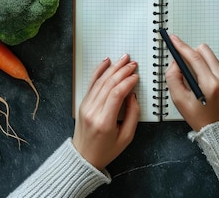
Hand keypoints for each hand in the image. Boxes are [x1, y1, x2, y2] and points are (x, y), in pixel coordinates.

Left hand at [72, 54, 139, 169]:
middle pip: (108, 85)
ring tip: (123, 59)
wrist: (83, 157)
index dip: (127, 82)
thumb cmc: (106, 150)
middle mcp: (93, 112)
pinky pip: (91, 84)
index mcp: (104, 122)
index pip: (116, 94)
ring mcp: (85, 106)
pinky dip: (99, 71)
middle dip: (122, 71)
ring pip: (100, 82)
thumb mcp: (126, 137)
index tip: (136, 76)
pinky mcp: (83, 103)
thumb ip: (133, 115)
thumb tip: (133, 95)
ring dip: (113, 68)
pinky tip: (106, 62)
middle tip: (132, 63)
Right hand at [164, 34, 218, 131]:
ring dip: (197, 59)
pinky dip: (204, 65)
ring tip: (191, 75)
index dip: (181, 46)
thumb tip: (175, 62)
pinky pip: (213, 62)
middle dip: (189, 52)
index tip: (173, 39)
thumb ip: (173, 78)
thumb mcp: (179, 100)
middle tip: (180, 61)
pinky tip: (200, 79)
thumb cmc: (200, 117)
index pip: (194, 57)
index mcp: (210, 84)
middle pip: (203, 50)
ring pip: (208, 54)